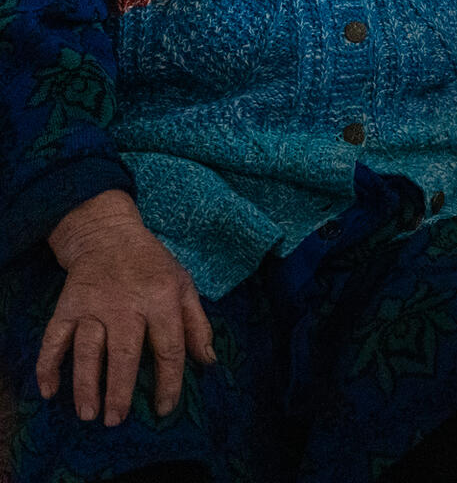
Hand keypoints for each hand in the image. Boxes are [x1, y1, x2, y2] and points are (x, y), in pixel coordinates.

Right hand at [38, 190, 214, 425]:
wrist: (109, 234)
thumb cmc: (152, 264)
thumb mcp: (183, 284)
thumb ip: (197, 323)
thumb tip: (209, 361)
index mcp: (162, 298)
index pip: (168, 347)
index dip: (168, 381)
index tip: (164, 408)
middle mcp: (127, 304)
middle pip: (124, 353)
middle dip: (119, 390)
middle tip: (116, 421)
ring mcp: (94, 305)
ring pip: (88, 350)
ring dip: (86, 384)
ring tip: (88, 413)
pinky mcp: (67, 306)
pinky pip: (54, 339)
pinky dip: (48, 365)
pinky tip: (49, 390)